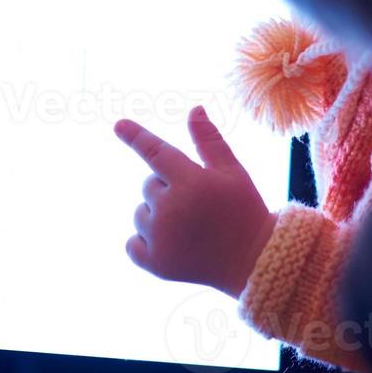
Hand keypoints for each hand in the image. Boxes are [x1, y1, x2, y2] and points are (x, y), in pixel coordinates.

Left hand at [115, 106, 276, 297]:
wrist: (253, 261)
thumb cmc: (244, 210)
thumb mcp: (233, 172)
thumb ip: (209, 141)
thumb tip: (194, 109)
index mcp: (191, 182)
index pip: (155, 152)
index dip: (135, 136)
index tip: (117, 124)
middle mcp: (171, 209)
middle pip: (149, 185)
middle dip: (167, 189)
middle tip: (197, 205)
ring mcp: (160, 238)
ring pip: (141, 213)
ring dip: (156, 215)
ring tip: (189, 227)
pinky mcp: (155, 263)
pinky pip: (132, 243)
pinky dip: (145, 242)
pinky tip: (171, 244)